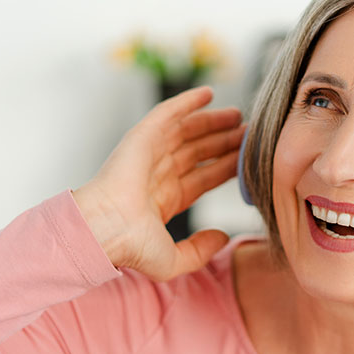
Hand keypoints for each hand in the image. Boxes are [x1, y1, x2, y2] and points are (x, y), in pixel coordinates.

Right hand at [73, 86, 244, 280]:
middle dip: (222, 142)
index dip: (224, 168)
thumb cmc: (131, 247)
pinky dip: (187, 102)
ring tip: (237, 115)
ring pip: (187, 132)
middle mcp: (158, 175)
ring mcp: (149, 155)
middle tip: (247, 132)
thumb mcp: (174, 260)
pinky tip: (208, 93)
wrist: (106, 229)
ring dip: (211, 121)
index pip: (203, 178)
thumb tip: (222, 237)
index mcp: (166, 200)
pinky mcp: (142, 138)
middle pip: (198, 153)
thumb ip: (200, 251)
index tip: (246, 159)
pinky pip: (167, 113)